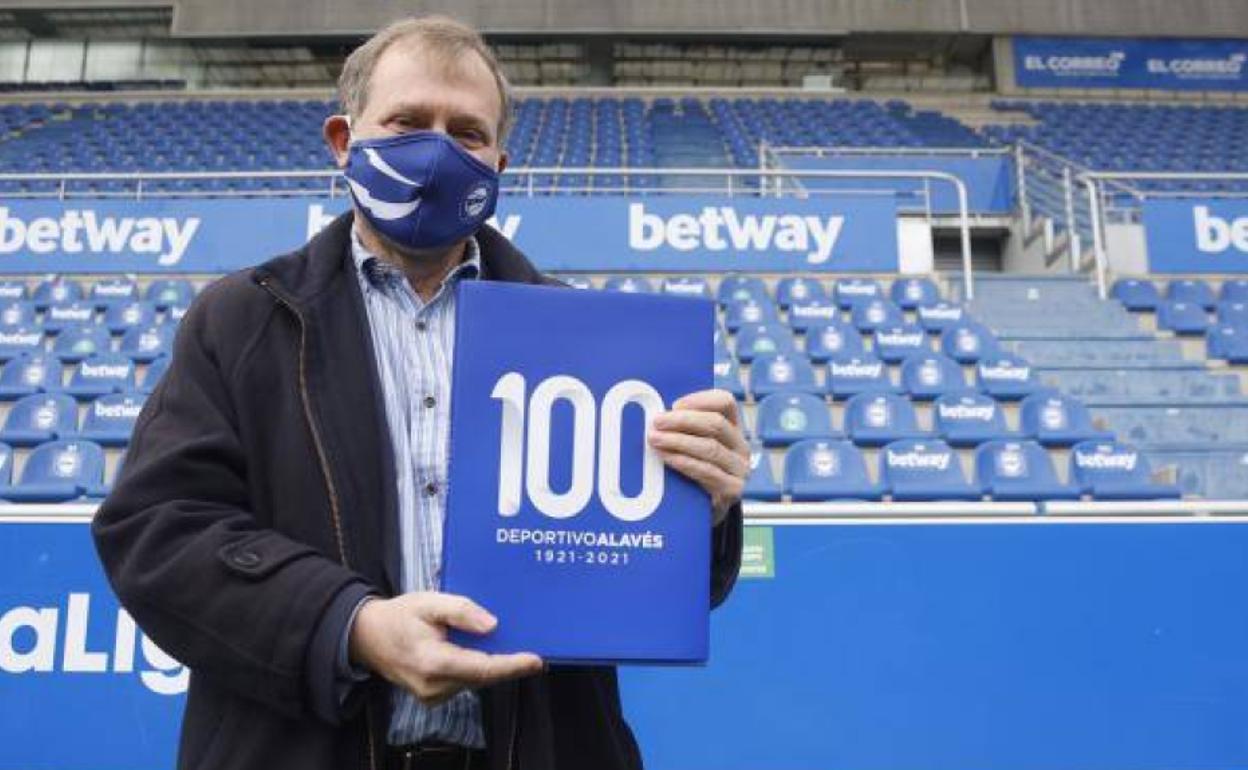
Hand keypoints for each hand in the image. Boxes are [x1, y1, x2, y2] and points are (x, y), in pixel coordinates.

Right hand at [348, 592, 542, 705]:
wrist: (367, 637)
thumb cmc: (399, 615)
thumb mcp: (429, 602)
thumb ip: (461, 611)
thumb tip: (493, 625)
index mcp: (433, 662)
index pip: (482, 668)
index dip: (512, 666)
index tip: (536, 661)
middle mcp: (434, 686)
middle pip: (483, 677)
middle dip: (508, 663)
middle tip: (532, 649)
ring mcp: (432, 696)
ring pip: (475, 680)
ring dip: (493, 665)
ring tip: (512, 645)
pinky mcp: (433, 697)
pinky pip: (465, 682)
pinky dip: (477, 668)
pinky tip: (483, 651)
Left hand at [648, 388, 748, 525]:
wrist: (705, 513)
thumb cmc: (695, 474)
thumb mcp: (694, 448)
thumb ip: (684, 430)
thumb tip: (658, 415)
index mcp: (733, 429)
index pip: (726, 402)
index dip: (701, 399)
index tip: (675, 404)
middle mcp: (740, 446)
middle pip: (716, 423)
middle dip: (682, 420)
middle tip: (657, 422)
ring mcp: (740, 469)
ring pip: (710, 447)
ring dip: (678, 441)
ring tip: (655, 439)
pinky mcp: (733, 490)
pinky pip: (707, 471)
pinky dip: (684, 462)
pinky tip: (667, 458)